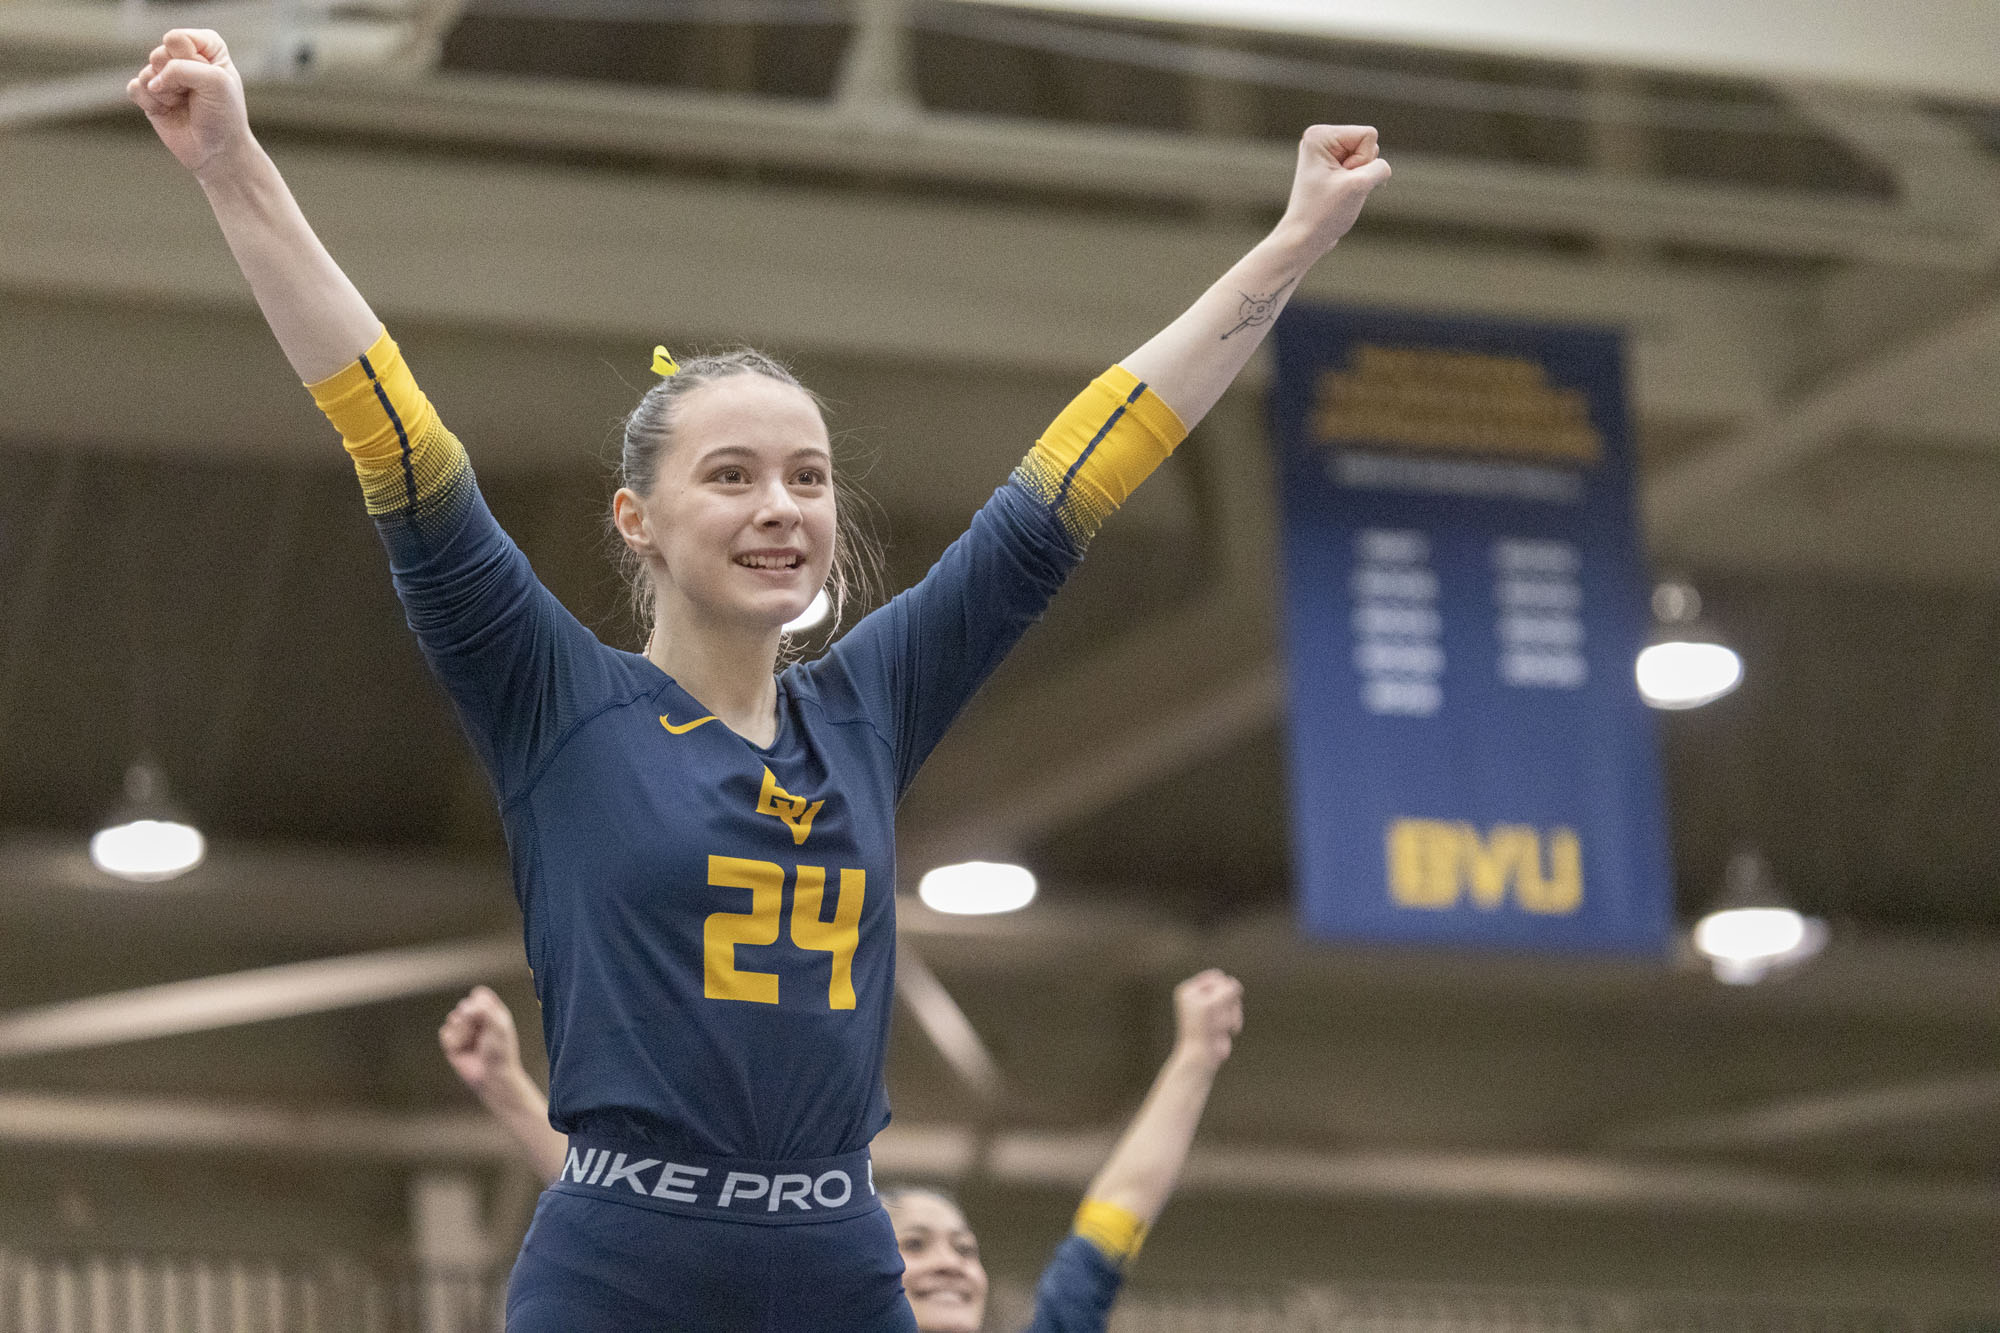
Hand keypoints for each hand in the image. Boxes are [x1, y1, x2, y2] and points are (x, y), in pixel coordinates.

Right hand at [127, 29, 253, 177]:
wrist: (217, 152)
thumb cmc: (224, 115)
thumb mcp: (216, 83)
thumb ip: (183, 68)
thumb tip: (152, 80)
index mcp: (206, 46)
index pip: (178, 38)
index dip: (190, 60)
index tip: (209, 77)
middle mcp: (184, 57)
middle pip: (160, 54)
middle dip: (176, 79)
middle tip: (194, 95)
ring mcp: (165, 76)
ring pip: (146, 72)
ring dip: (165, 94)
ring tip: (183, 104)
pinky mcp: (150, 95)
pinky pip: (134, 87)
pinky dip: (149, 102)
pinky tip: (165, 111)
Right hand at [438, 985, 524, 1094]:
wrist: (491, 1076)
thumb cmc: (500, 1051)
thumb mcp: (499, 1026)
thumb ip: (484, 1010)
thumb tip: (462, 1008)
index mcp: (492, 1011)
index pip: (478, 994)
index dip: (479, 1003)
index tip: (487, 1015)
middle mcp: (476, 1018)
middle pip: (463, 1005)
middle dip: (470, 1020)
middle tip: (481, 1035)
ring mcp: (463, 1030)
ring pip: (452, 1017)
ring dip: (462, 1031)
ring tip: (473, 1044)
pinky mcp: (452, 1042)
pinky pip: (444, 1032)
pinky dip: (452, 1040)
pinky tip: (461, 1050)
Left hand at [1172, 969, 1243, 1067]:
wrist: (1202, 1056)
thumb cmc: (1202, 1029)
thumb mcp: (1213, 1004)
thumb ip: (1226, 990)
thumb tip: (1235, 984)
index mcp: (1190, 990)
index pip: (1216, 976)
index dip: (1223, 987)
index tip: (1220, 1001)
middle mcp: (1199, 997)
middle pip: (1227, 988)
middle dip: (1228, 1003)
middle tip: (1218, 1017)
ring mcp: (1210, 1008)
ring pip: (1234, 1001)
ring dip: (1232, 1014)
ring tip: (1221, 1027)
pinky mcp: (1220, 1019)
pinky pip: (1236, 1012)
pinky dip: (1235, 1022)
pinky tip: (1228, 1032)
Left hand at [1278, 125, 1390, 256]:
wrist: (1304, 238)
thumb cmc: (1325, 212)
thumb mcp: (1360, 185)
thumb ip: (1380, 167)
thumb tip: (1381, 167)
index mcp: (1320, 135)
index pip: (1368, 135)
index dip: (1363, 161)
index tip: (1340, 180)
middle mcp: (1321, 140)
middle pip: (1369, 144)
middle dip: (1362, 170)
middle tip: (1339, 188)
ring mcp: (1326, 154)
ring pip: (1367, 158)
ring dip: (1360, 179)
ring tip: (1339, 193)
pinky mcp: (1332, 168)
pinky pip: (1361, 170)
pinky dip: (1358, 184)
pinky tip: (1341, 195)